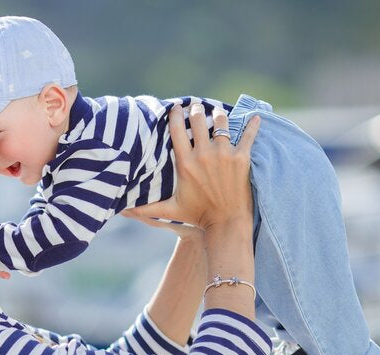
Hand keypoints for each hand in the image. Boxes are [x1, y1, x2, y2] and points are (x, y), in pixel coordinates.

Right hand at [123, 104, 259, 230]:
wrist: (226, 223)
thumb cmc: (198, 216)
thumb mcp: (170, 210)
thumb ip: (146, 209)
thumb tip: (122, 211)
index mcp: (186, 163)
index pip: (177, 129)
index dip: (175, 114)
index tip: (176, 107)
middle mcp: (204, 154)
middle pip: (199, 119)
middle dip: (197, 110)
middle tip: (197, 108)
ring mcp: (224, 154)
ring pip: (222, 122)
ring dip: (219, 115)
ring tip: (217, 114)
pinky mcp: (242, 158)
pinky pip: (249, 135)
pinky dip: (253, 125)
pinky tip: (256, 117)